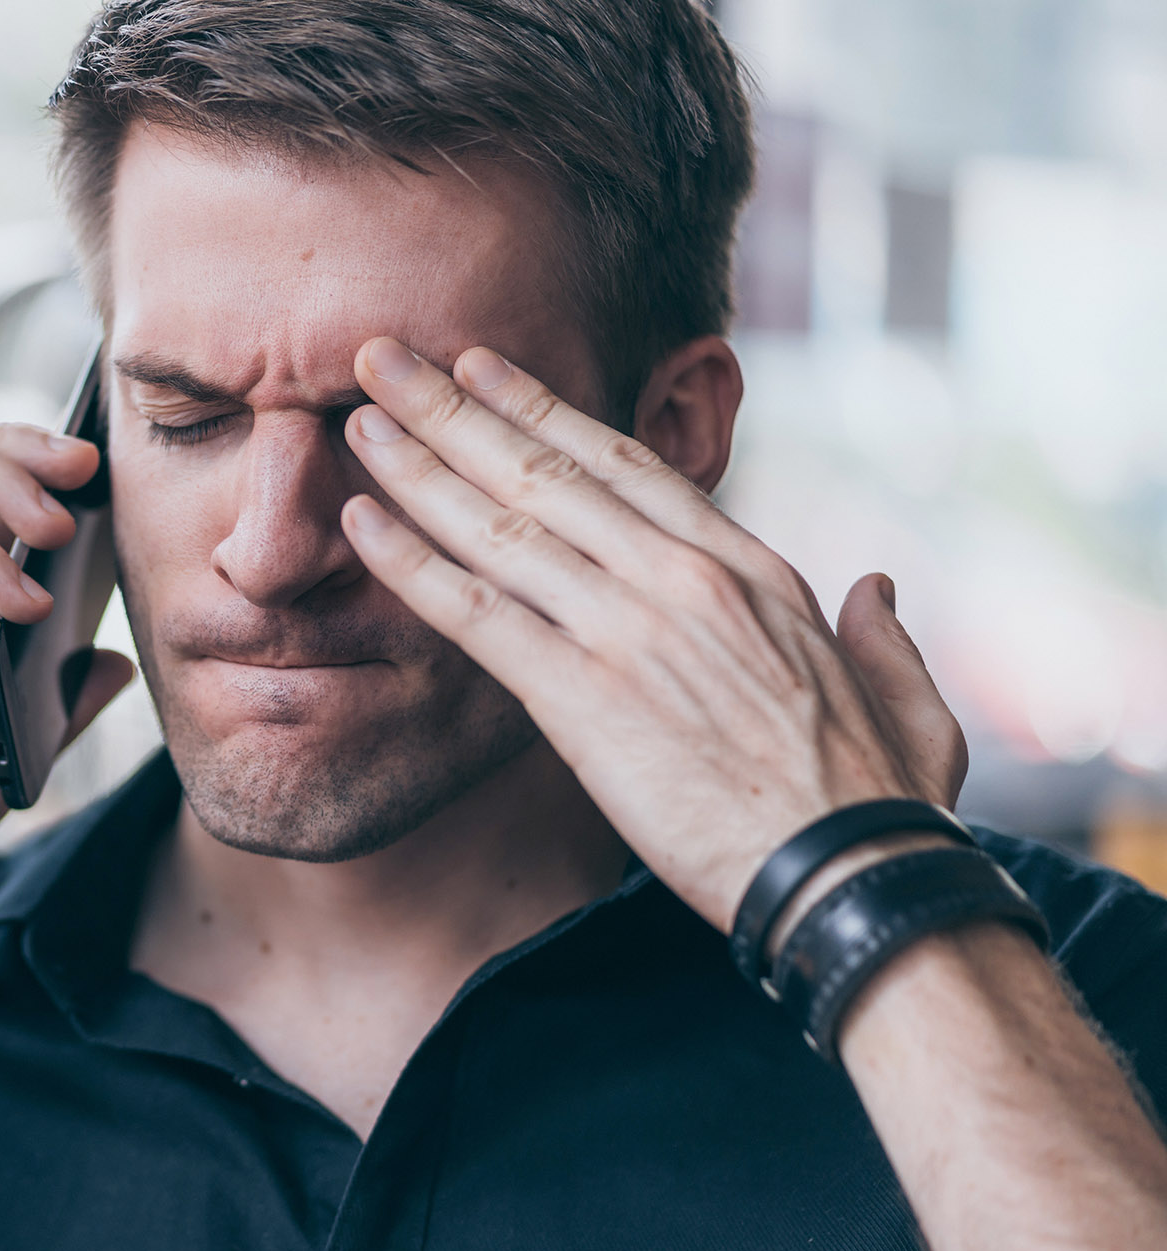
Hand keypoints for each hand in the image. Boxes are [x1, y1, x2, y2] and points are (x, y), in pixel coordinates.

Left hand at [337, 336, 967, 932]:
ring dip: (419, 465)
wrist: (853, 878)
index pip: (626, 465)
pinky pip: (477, 614)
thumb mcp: (908, 698)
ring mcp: (629, 632)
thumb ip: (883, 635)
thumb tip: (880, 587)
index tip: (483, 368)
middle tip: (385, 357)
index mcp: (751, 568)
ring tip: (357, 416)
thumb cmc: (882, 803)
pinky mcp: (583, 700)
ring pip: (501, 525)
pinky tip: (361, 521)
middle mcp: (682, 578)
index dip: (543, 409)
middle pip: (546, 471)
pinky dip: (412, 563)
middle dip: (455, 407)